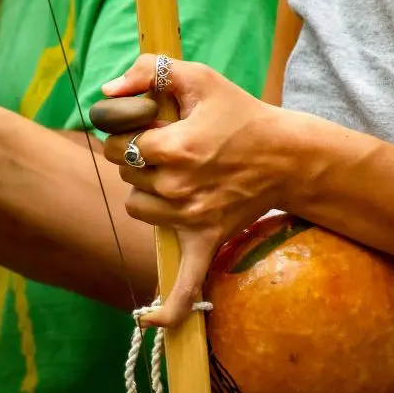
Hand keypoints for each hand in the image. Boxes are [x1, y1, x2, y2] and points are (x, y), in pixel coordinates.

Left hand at [100, 55, 301, 326]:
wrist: (286, 156)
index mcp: (174, 148)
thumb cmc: (240, 114)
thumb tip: (107, 92)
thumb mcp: (198, 77)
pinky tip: (148, 321)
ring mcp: (190, 220)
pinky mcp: (204, 242)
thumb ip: (149, 70)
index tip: (150, 126)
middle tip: (172, 148)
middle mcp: (178, 188)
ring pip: (137, 209)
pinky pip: (183, 285)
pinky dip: (168, 309)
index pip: (116, 145)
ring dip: (147, 194)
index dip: (127, 132)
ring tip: (179, 176)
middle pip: (124, 177)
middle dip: (138, 160)